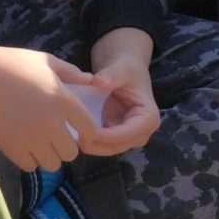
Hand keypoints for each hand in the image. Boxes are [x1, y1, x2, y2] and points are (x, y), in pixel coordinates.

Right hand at [0, 39, 100, 173]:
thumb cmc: (10, 63)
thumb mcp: (44, 60)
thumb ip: (70, 72)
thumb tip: (90, 80)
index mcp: (63, 100)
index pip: (90, 130)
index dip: (87, 133)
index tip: (79, 130)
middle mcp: (51, 123)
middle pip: (71, 153)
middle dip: (66, 146)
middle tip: (56, 136)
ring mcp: (31, 139)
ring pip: (53, 164)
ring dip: (49, 156)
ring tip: (40, 143)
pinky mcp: (13, 149)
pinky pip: (31, 166)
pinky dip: (30, 160)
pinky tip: (25, 145)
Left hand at [83, 27, 159, 156]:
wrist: (122, 71)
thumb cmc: (126, 68)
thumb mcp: (121, 68)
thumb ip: (112, 75)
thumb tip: (98, 82)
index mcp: (148, 118)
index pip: (127, 135)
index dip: (106, 136)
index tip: (85, 129)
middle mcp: (141, 133)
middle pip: (116, 147)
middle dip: (94, 143)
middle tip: (71, 135)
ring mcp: (128, 139)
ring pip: (106, 150)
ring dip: (88, 144)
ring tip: (69, 133)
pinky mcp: (115, 139)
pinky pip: (99, 145)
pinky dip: (86, 140)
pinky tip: (71, 132)